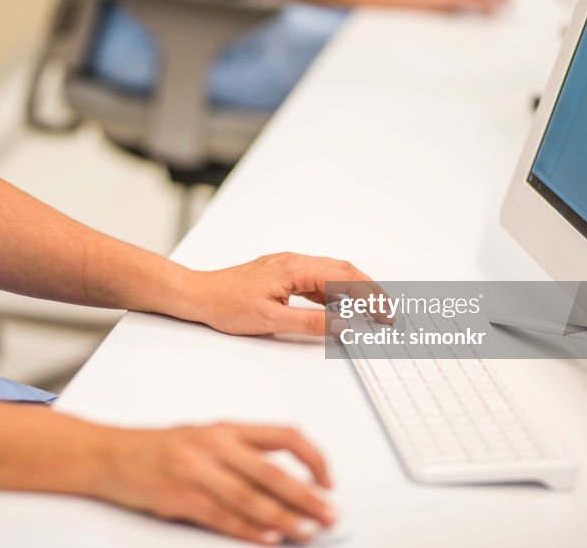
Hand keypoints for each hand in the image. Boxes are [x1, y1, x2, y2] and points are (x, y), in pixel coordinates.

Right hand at [93, 422, 334, 544]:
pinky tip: (267, 538)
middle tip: (329, 513)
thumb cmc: (160, 448)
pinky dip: (248, 530)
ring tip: (306, 531)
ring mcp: (197, 472)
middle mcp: (215, 446)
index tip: (328, 479)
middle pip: (272, 472)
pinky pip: (222, 517)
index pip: (283, 436)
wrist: (111, 455)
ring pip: (250, 498)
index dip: (313, 458)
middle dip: (306, 496)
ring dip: (284, 519)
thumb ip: (244, 454)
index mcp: (226, 429)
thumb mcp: (206, 437)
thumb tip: (287, 481)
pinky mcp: (181, 498)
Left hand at [184, 253, 375, 335]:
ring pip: (332, 274)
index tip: (385, 314)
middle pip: (344, 271)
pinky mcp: (283, 275)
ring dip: (355, 290)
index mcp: (294, 268)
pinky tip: (341, 307)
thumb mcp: (271, 320)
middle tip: (388, 313)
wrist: (198, 295)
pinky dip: (336, 292)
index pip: (343, 279)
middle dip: (370, 291)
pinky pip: (317, 280)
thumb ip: (310, 322)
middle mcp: (294, 261)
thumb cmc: (226, 304)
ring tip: (372, 311)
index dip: (369, 297)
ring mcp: (289, 266)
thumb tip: (342, 324)